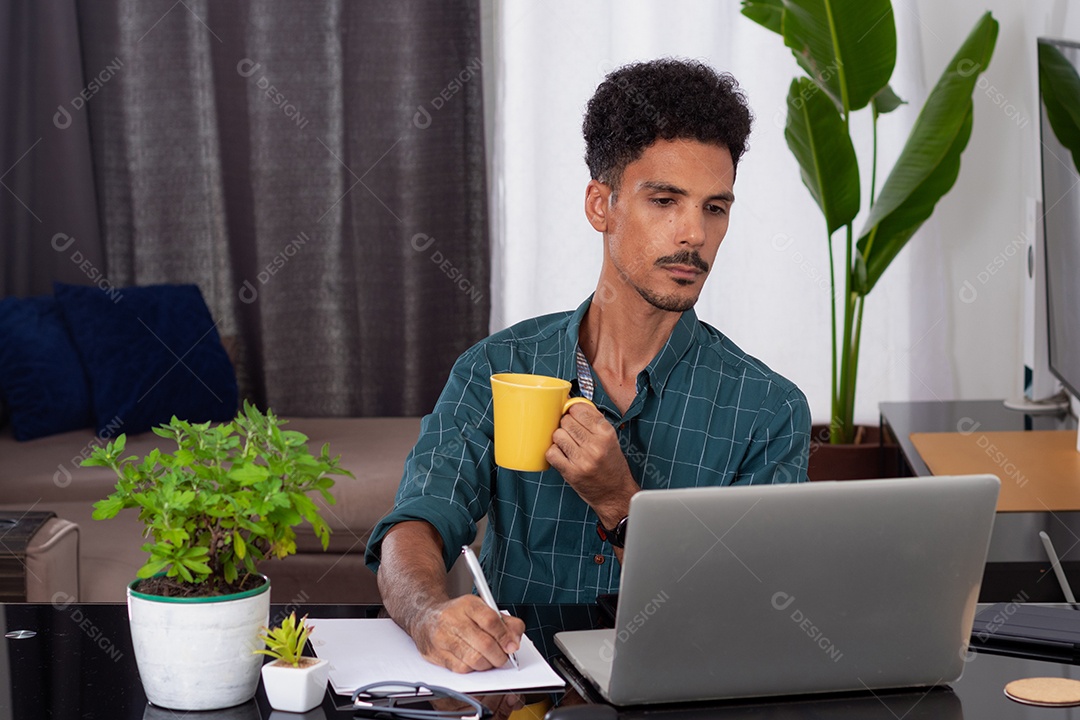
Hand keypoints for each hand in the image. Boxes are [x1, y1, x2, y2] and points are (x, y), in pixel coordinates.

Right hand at [411, 594, 524, 672]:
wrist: (425, 616)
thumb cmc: (457, 614)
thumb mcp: (481, 608)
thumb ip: (504, 622)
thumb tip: (515, 641)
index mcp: (467, 604)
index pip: (491, 621)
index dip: (505, 636)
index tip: (512, 646)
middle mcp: (452, 619)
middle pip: (484, 643)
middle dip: (499, 656)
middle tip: (503, 657)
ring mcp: (442, 637)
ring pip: (474, 659)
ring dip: (487, 664)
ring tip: (489, 659)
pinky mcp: (435, 654)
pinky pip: (461, 669)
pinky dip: (472, 669)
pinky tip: (473, 662)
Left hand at [546, 403, 637, 523]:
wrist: (615, 494)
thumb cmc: (612, 466)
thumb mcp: (611, 439)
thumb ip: (595, 421)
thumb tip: (575, 405)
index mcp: (606, 433)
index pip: (580, 409)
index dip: (573, 411)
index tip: (573, 415)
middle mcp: (595, 445)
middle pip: (566, 421)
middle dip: (566, 425)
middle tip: (571, 434)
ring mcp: (582, 459)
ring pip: (557, 435)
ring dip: (559, 439)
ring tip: (567, 445)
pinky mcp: (571, 472)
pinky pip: (552, 452)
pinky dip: (554, 453)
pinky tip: (562, 455)